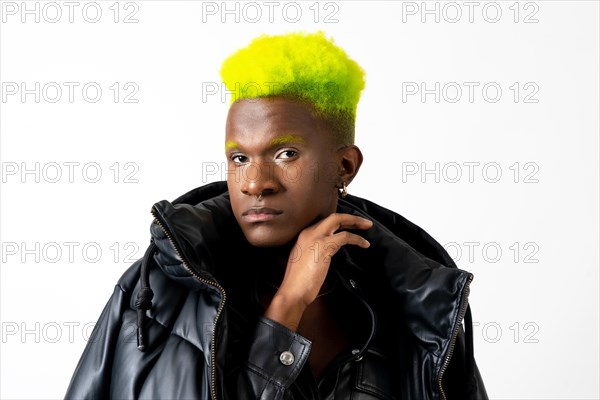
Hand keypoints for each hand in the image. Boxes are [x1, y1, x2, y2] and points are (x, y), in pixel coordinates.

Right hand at [264, 213, 372, 330]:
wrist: (293, 291)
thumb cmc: (299, 282)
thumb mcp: (306, 260)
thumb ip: (316, 251)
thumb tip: (330, 251)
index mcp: (303, 235)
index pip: (325, 222)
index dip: (340, 222)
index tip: (351, 225)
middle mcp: (308, 232)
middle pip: (333, 217)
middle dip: (350, 217)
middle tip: (364, 222)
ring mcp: (315, 238)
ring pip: (338, 220)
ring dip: (356, 222)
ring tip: (367, 226)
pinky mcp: (324, 246)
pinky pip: (345, 236)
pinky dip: (357, 238)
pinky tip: (364, 244)